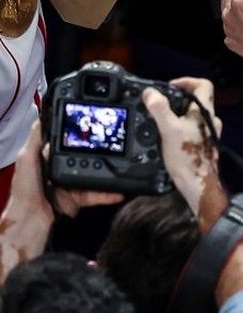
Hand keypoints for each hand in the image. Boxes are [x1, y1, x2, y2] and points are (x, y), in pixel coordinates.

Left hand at [0, 121, 122, 281]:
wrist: (28, 223)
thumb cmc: (25, 189)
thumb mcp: (26, 157)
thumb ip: (36, 138)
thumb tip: (42, 116)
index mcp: (48, 158)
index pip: (67, 142)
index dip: (80, 134)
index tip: (95, 125)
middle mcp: (60, 169)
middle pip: (84, 157)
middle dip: (99, 151)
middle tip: (115, 143)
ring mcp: (70, 185)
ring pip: (93, 174)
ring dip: (107, 172)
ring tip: (121, 164)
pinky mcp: (77, 200)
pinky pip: (95, 193)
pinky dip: (107, 193)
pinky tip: (118, 190)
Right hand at [143, 77, 222, 222]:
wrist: (198, 187)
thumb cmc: (187, 157)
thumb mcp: (169, 130)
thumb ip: (159, 109)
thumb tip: (150, 92)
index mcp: (205, 111)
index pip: (204, 85)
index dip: (187, 81)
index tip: (171, 87)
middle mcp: (210, 120)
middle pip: (196, 100)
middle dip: (178, 99)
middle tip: (161, 104)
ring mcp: (209, 134)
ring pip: (193, 116)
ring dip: (178, 115)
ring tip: (161, 121)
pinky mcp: (204, 146)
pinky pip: (192, 129)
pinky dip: (180, 128)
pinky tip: (167, 137)